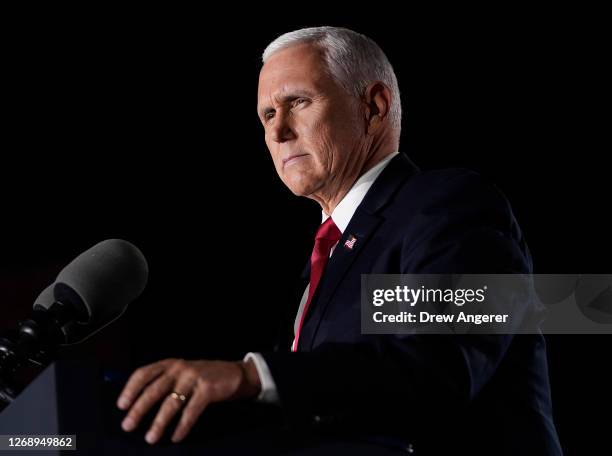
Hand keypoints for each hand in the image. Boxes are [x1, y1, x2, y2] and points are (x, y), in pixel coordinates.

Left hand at [116, 358, 260, 443]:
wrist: (234, 373)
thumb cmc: (202, 377)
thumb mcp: (181, 373)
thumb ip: (164, 382)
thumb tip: (137, 405)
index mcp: (170, 364)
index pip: (144, 373)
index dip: (130, 389)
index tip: (121, 405)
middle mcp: (179, 368)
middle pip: (154, 390)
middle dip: (139, 409)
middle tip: (128, 425)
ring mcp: (194, 377)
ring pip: (171, 403)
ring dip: (159, 422)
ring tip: (151, 437)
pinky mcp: (207, 388)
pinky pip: (191, 411)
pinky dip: (182, 426)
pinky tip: (176, 437)